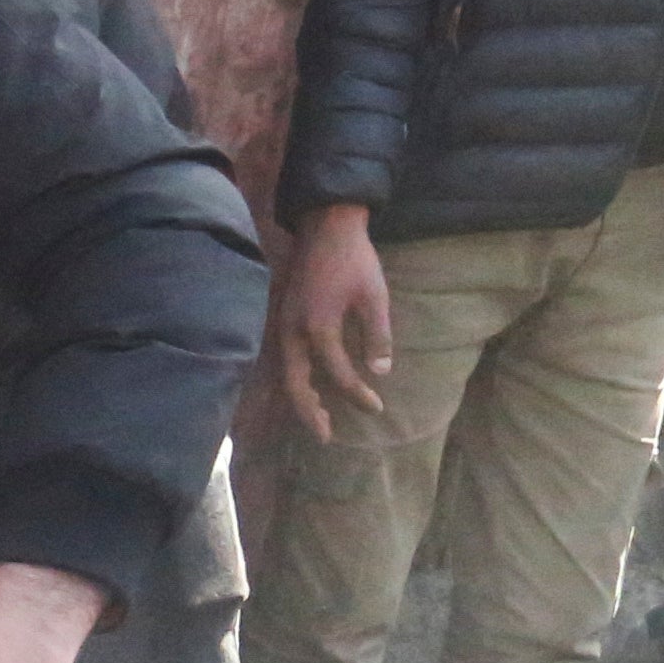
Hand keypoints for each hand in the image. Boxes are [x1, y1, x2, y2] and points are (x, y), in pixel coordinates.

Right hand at [252, 205, 390, 446]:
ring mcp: (284, 324)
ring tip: (316, 417)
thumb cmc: (354, 260)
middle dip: (311, 413)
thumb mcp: (375, 297)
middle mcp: (294, 332)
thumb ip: (377, 336)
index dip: (359, 395)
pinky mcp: (285, 318)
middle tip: (325, 437)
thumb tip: (379, 372)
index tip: (378, 407)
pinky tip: (308, 383)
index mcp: (318, 328)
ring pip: (288, 373)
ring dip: (301, 398)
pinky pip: (287, 358)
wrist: (326, 226)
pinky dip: (296, 378)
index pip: (340, 374)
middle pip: (297, 384)